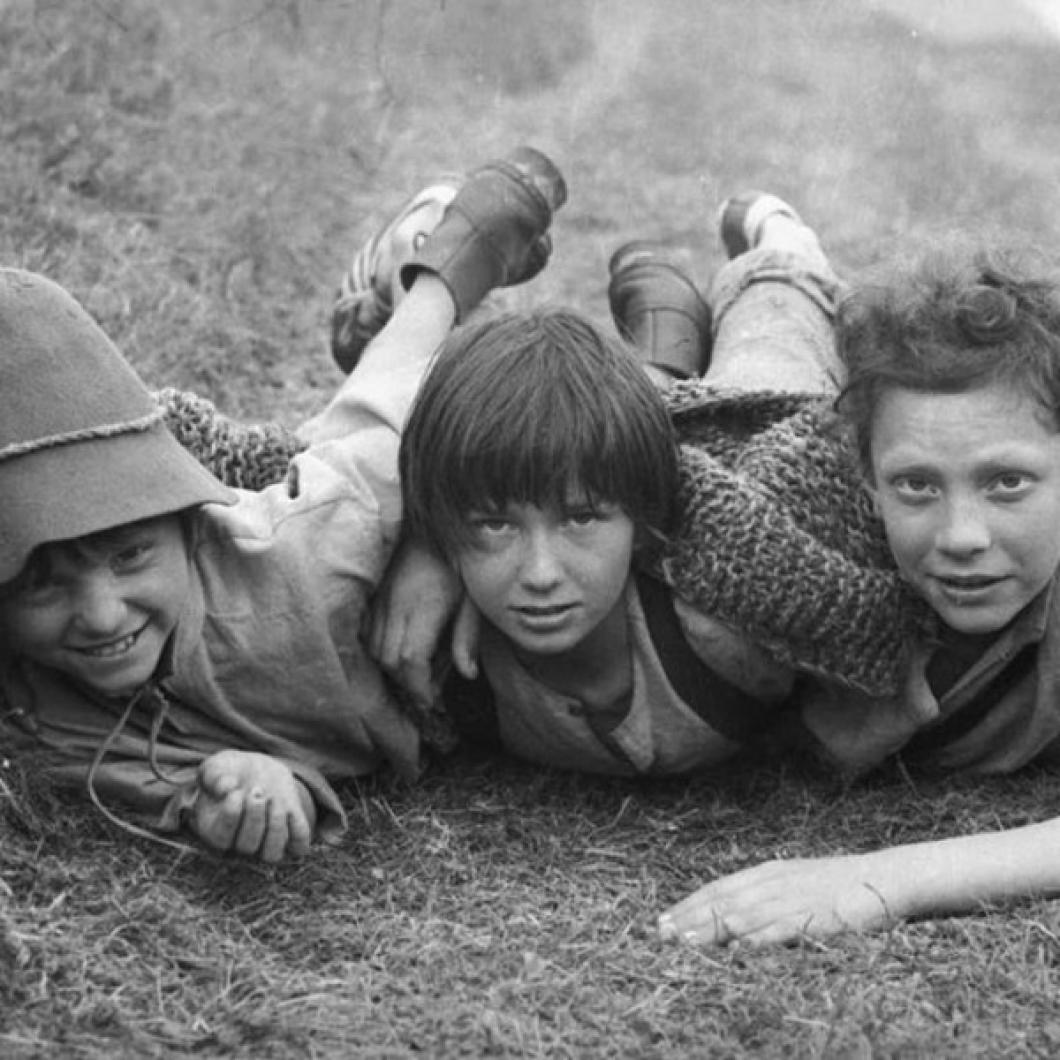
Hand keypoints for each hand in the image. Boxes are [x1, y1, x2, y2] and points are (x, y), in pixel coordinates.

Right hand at [189, 750, 315, 862]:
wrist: (256, 769)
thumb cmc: (230, 771)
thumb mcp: (216, 766)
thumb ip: (214, 775)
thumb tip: (226, 788)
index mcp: (215, 829)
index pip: (221, 838)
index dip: (231, 815)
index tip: (237, 791)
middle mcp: (240, 842)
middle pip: (247, 846)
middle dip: (255, 817)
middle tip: (258, 790)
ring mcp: (265, 840)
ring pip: (272, 853)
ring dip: (276, 825)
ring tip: (274, 799)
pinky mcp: (289, 833)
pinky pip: (298, 844)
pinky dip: (299, 830)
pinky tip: (290, 808)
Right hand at [367, 535, 464, 706]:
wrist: (426, 521)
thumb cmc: (455, 558)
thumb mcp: (472, 596)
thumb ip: (467, 635)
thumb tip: (467, 674)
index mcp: (424, 605)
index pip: (411, 660)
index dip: (420, 686)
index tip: (432, 699)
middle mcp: (395, 604)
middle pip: (389, 660)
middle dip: (407, 681)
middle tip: (428, 686)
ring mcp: (379, 597)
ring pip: (374, 648)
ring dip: (393, 666)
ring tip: (417, 667)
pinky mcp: (372, 593)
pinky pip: (366, 631)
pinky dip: (379, 647)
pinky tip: (398, 645)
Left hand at [658, 853, 901, 946]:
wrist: (888, 876)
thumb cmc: (840, 885)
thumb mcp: (796, 882)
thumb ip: (767, 895)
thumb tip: (733, 915)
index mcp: (769, 873)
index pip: (719, 889)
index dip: (689, 905)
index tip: (662, 920)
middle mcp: (775, 882)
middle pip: (724, 901)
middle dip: (690, 918)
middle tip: (660, 934)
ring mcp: (795, 899)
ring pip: (745, 915)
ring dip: (712, 929)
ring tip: (685, 942)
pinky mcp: (817, 917)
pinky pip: (783, 929)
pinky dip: (759, 938)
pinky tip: (738, 949)